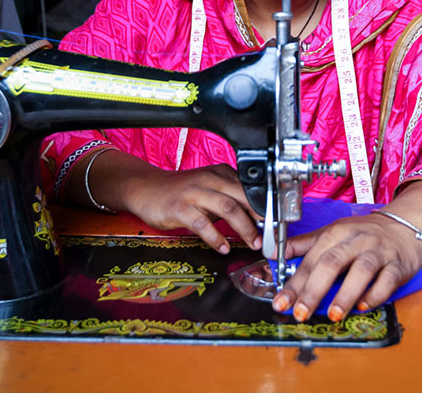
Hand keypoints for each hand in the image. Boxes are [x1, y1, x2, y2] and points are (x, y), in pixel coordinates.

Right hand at [124, 163, 262, 254]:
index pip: (250, 189)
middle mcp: (210, 179)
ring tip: (253, 243)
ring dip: (244, 228)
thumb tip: (256, 219)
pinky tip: (222, 248)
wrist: (145, 188)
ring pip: (227, 207)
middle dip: (260, 218)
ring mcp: (194, 192)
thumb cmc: (180, 192)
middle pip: (243, 197)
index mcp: (220, 173)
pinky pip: (202, 223)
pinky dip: (215, 237)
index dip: (266, 208)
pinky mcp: (180, 207)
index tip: (276, 224)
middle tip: (269, 237)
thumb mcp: (209, 189)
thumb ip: (230, 200)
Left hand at [271, 213, 421, 322]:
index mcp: (336, 233)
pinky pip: (388, 279)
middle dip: (314, 290)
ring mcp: (378, 252)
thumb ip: (304, 245)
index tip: (281, 303)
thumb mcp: (332, 232)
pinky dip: (376, 294)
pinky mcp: (398, 264)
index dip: (294, 283)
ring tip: (333, 314)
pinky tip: (363, 305)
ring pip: (362, 270)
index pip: (311, 259)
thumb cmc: (364, 232)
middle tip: (301, 313)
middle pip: (332, 262)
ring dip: (346, 294)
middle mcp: (356, 241)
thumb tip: (273, 253)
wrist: (404, 223)